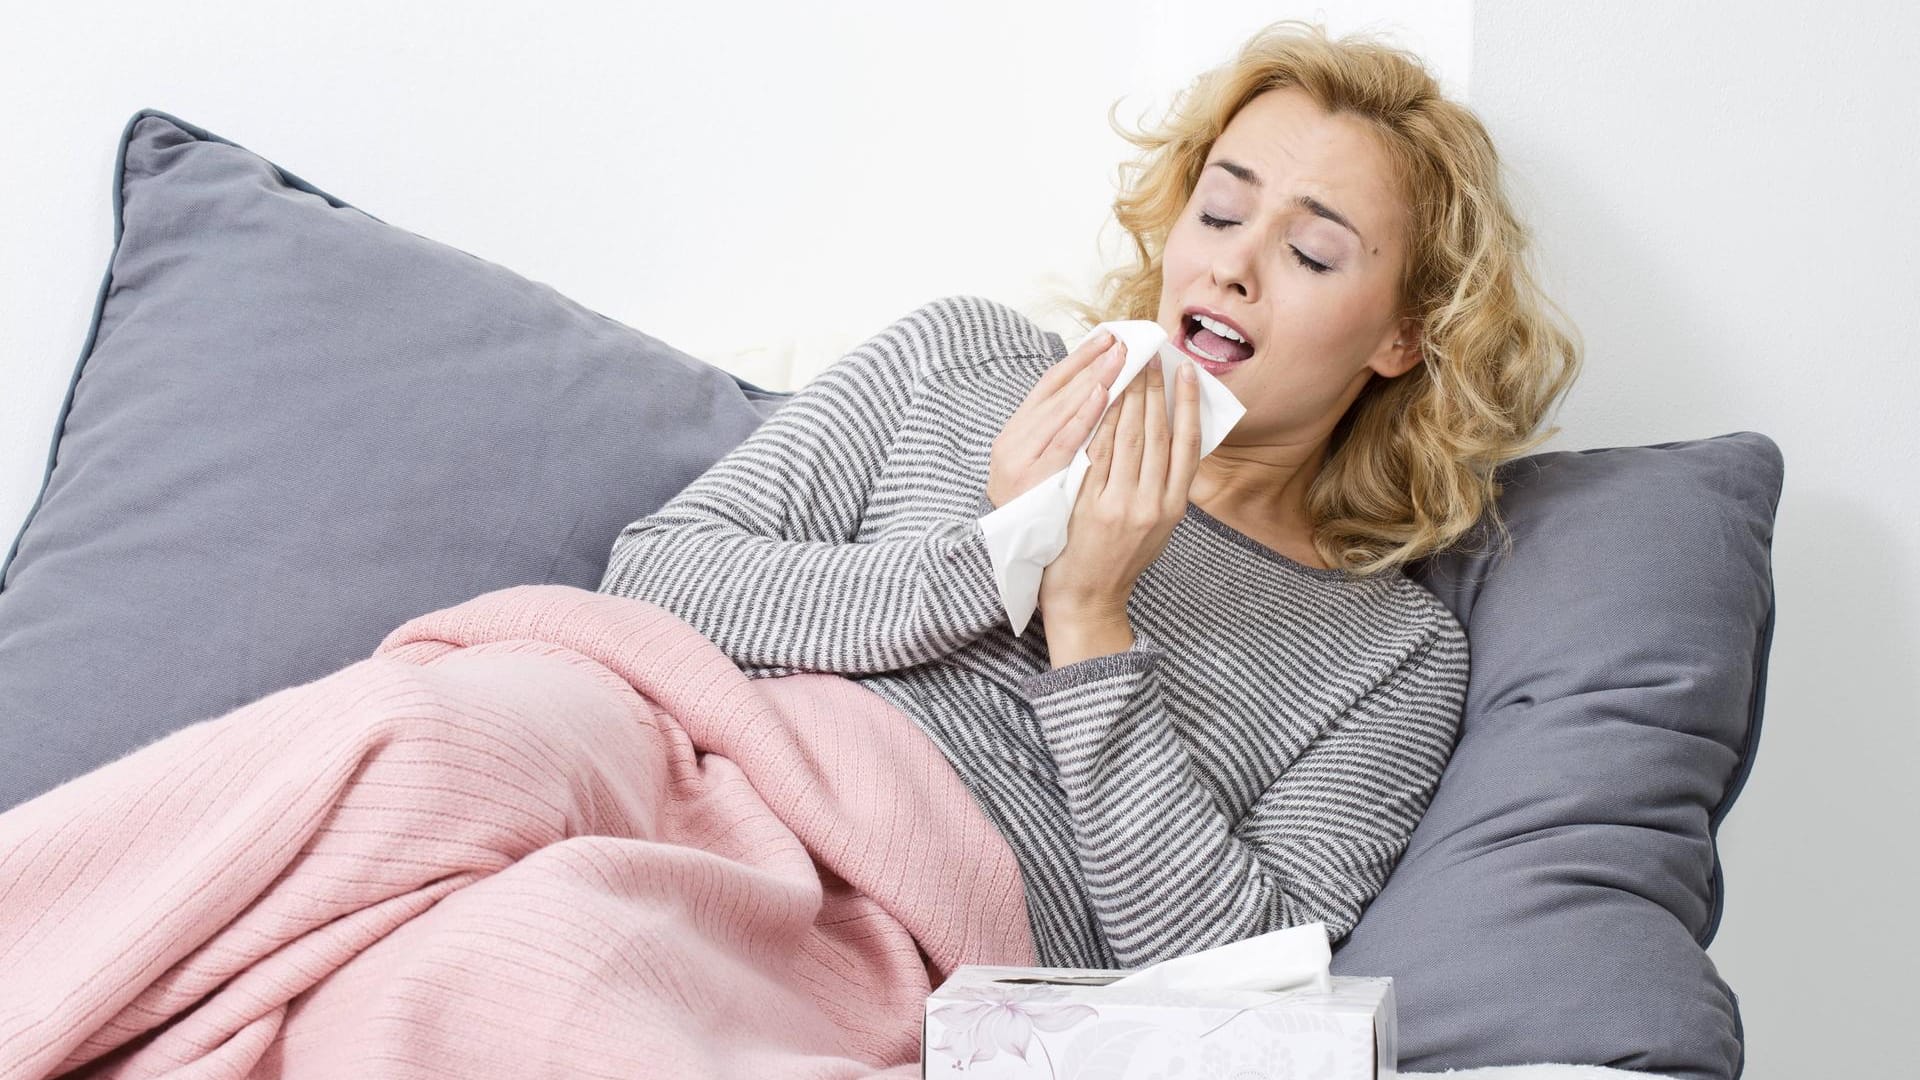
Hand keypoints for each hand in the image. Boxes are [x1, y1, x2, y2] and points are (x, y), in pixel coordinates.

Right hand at [986, 329, 1125, 509]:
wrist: (1009, 554)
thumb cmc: (1031, 509)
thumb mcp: (1034, 464)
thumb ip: (1056, 433)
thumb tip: (1093, 394)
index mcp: (1016, 430)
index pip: (1051, 383)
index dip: (1079, 357)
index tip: (1107, 337)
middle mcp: (1015, 439)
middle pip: (1060, 391)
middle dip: (1093, 363)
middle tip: (1123, 340)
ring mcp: (1023, 458)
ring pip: (1063, 409)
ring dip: (1094, 379)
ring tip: (1120, 356)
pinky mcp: (1035, 478)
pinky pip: (1065, 442)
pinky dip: (1084, 415)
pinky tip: (1104, 394)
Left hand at [1036, 353, 1200, 619]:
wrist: (1089, 599)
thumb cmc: (1122, 559)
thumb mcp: (1157, 527)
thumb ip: (1165, 486)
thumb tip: (1173, 437)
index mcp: (1174, 506)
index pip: (1187, 443)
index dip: (1188, 404)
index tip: (1187, 372)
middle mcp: (1153, 504)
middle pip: (1158, 433)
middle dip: (1156, 390)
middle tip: (1152, 355)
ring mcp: (1122, 505)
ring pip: (1129, 438)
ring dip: (1130, 397)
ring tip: (1129, 366)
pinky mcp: (1092, 507)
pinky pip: (1099, 454)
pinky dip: (1101, 423)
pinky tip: (1102, 397)